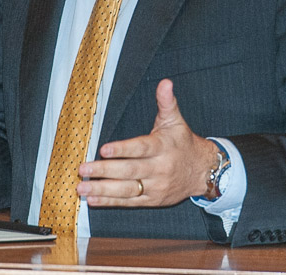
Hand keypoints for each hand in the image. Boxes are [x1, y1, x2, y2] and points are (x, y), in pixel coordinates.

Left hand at [76, 79, 216, 206]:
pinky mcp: (152, 200)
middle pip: (129, 171)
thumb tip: (165, 82)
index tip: (104, 149)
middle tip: (83, 169)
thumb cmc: (182, 142)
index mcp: (162, 147)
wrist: (202, 171)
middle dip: (104, 171)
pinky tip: (93, 199)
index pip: (140, 148)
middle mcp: (159, 168)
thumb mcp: (175, 120)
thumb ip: (166, 102)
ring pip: (127, 190)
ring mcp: (155, 186)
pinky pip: (129, 202)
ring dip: (103, 190)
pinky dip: (110, 202)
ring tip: (83, 188)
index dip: (122, 149)